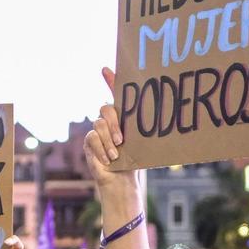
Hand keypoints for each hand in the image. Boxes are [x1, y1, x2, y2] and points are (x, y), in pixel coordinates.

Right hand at [84, 68, 140, 191]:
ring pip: (99, 124)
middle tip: (121, 140)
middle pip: (106, 108)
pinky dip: (101, 149)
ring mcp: (97, 129)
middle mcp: (108, 119)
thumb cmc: (134, 160)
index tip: (106, 69)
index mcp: (123, 116)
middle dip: (113, 124)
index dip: (110, 79)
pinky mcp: (89, 141)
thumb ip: (142, 130)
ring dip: (109, 141)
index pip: (115, 93)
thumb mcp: (140, 142)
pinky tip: (108, 160)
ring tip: (116, 154)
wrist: (122, 179)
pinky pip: (93, 138)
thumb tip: (159, 120)